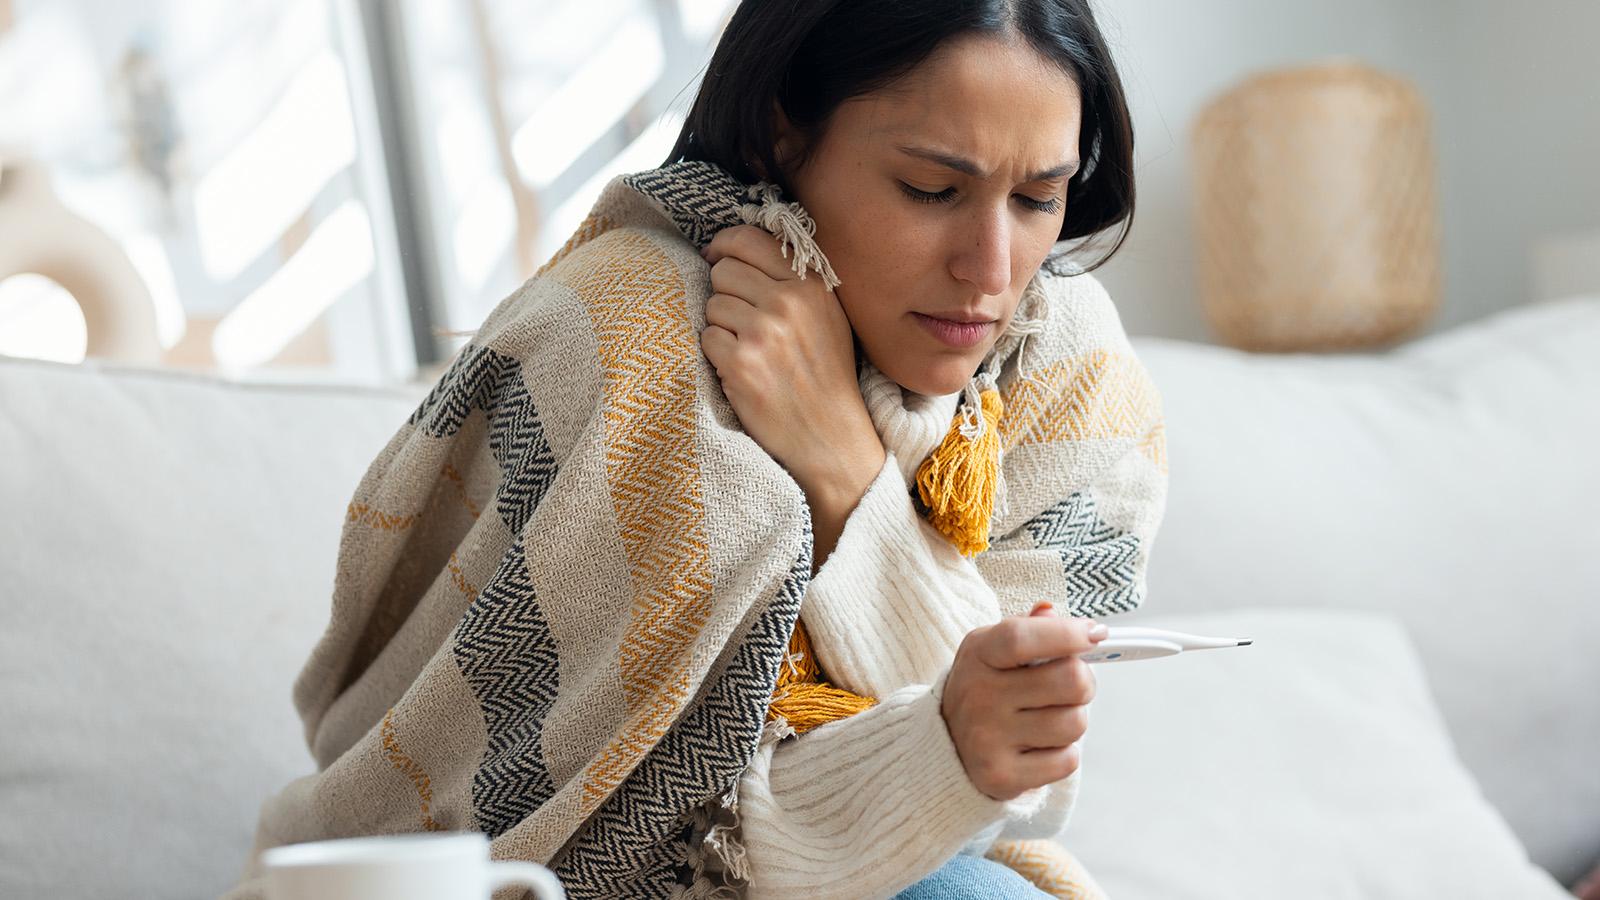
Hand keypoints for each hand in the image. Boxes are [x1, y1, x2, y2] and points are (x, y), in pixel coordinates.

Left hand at [698, 225, 882, 497]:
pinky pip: (707, 338)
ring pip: (712, 305)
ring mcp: (763, 332)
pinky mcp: (741, 364)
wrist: (832, 436)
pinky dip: (717, 354)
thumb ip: (794, 279)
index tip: (716, 258)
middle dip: (726, 294)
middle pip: (724, 272)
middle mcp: (788, 302)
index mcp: (811, 285)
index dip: (724, 246)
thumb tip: (737, 249)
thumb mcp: (828, 315)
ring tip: (750, 352)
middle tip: (744, 324)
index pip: (749, 239)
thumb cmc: (826, 375)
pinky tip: (742, 370)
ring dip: (722, 328)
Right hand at [940, 602, 1107, 800]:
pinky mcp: (1001, 776)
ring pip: (1075, 723)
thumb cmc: (984, 690)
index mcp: (978, 654)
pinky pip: (1067, 761)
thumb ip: (1027, 628)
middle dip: (1084, 681)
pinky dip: (1063, 754)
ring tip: (1049, 718)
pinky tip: (1040, 747)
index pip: (1022, 637)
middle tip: (1071, 686)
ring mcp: (987, 738)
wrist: (945, 747)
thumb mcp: (993, 649)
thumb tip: (1051, 611)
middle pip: (1070, 680)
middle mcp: (978, 695)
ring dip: (1073, 720)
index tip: (1094, 634)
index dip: (1066, 633)